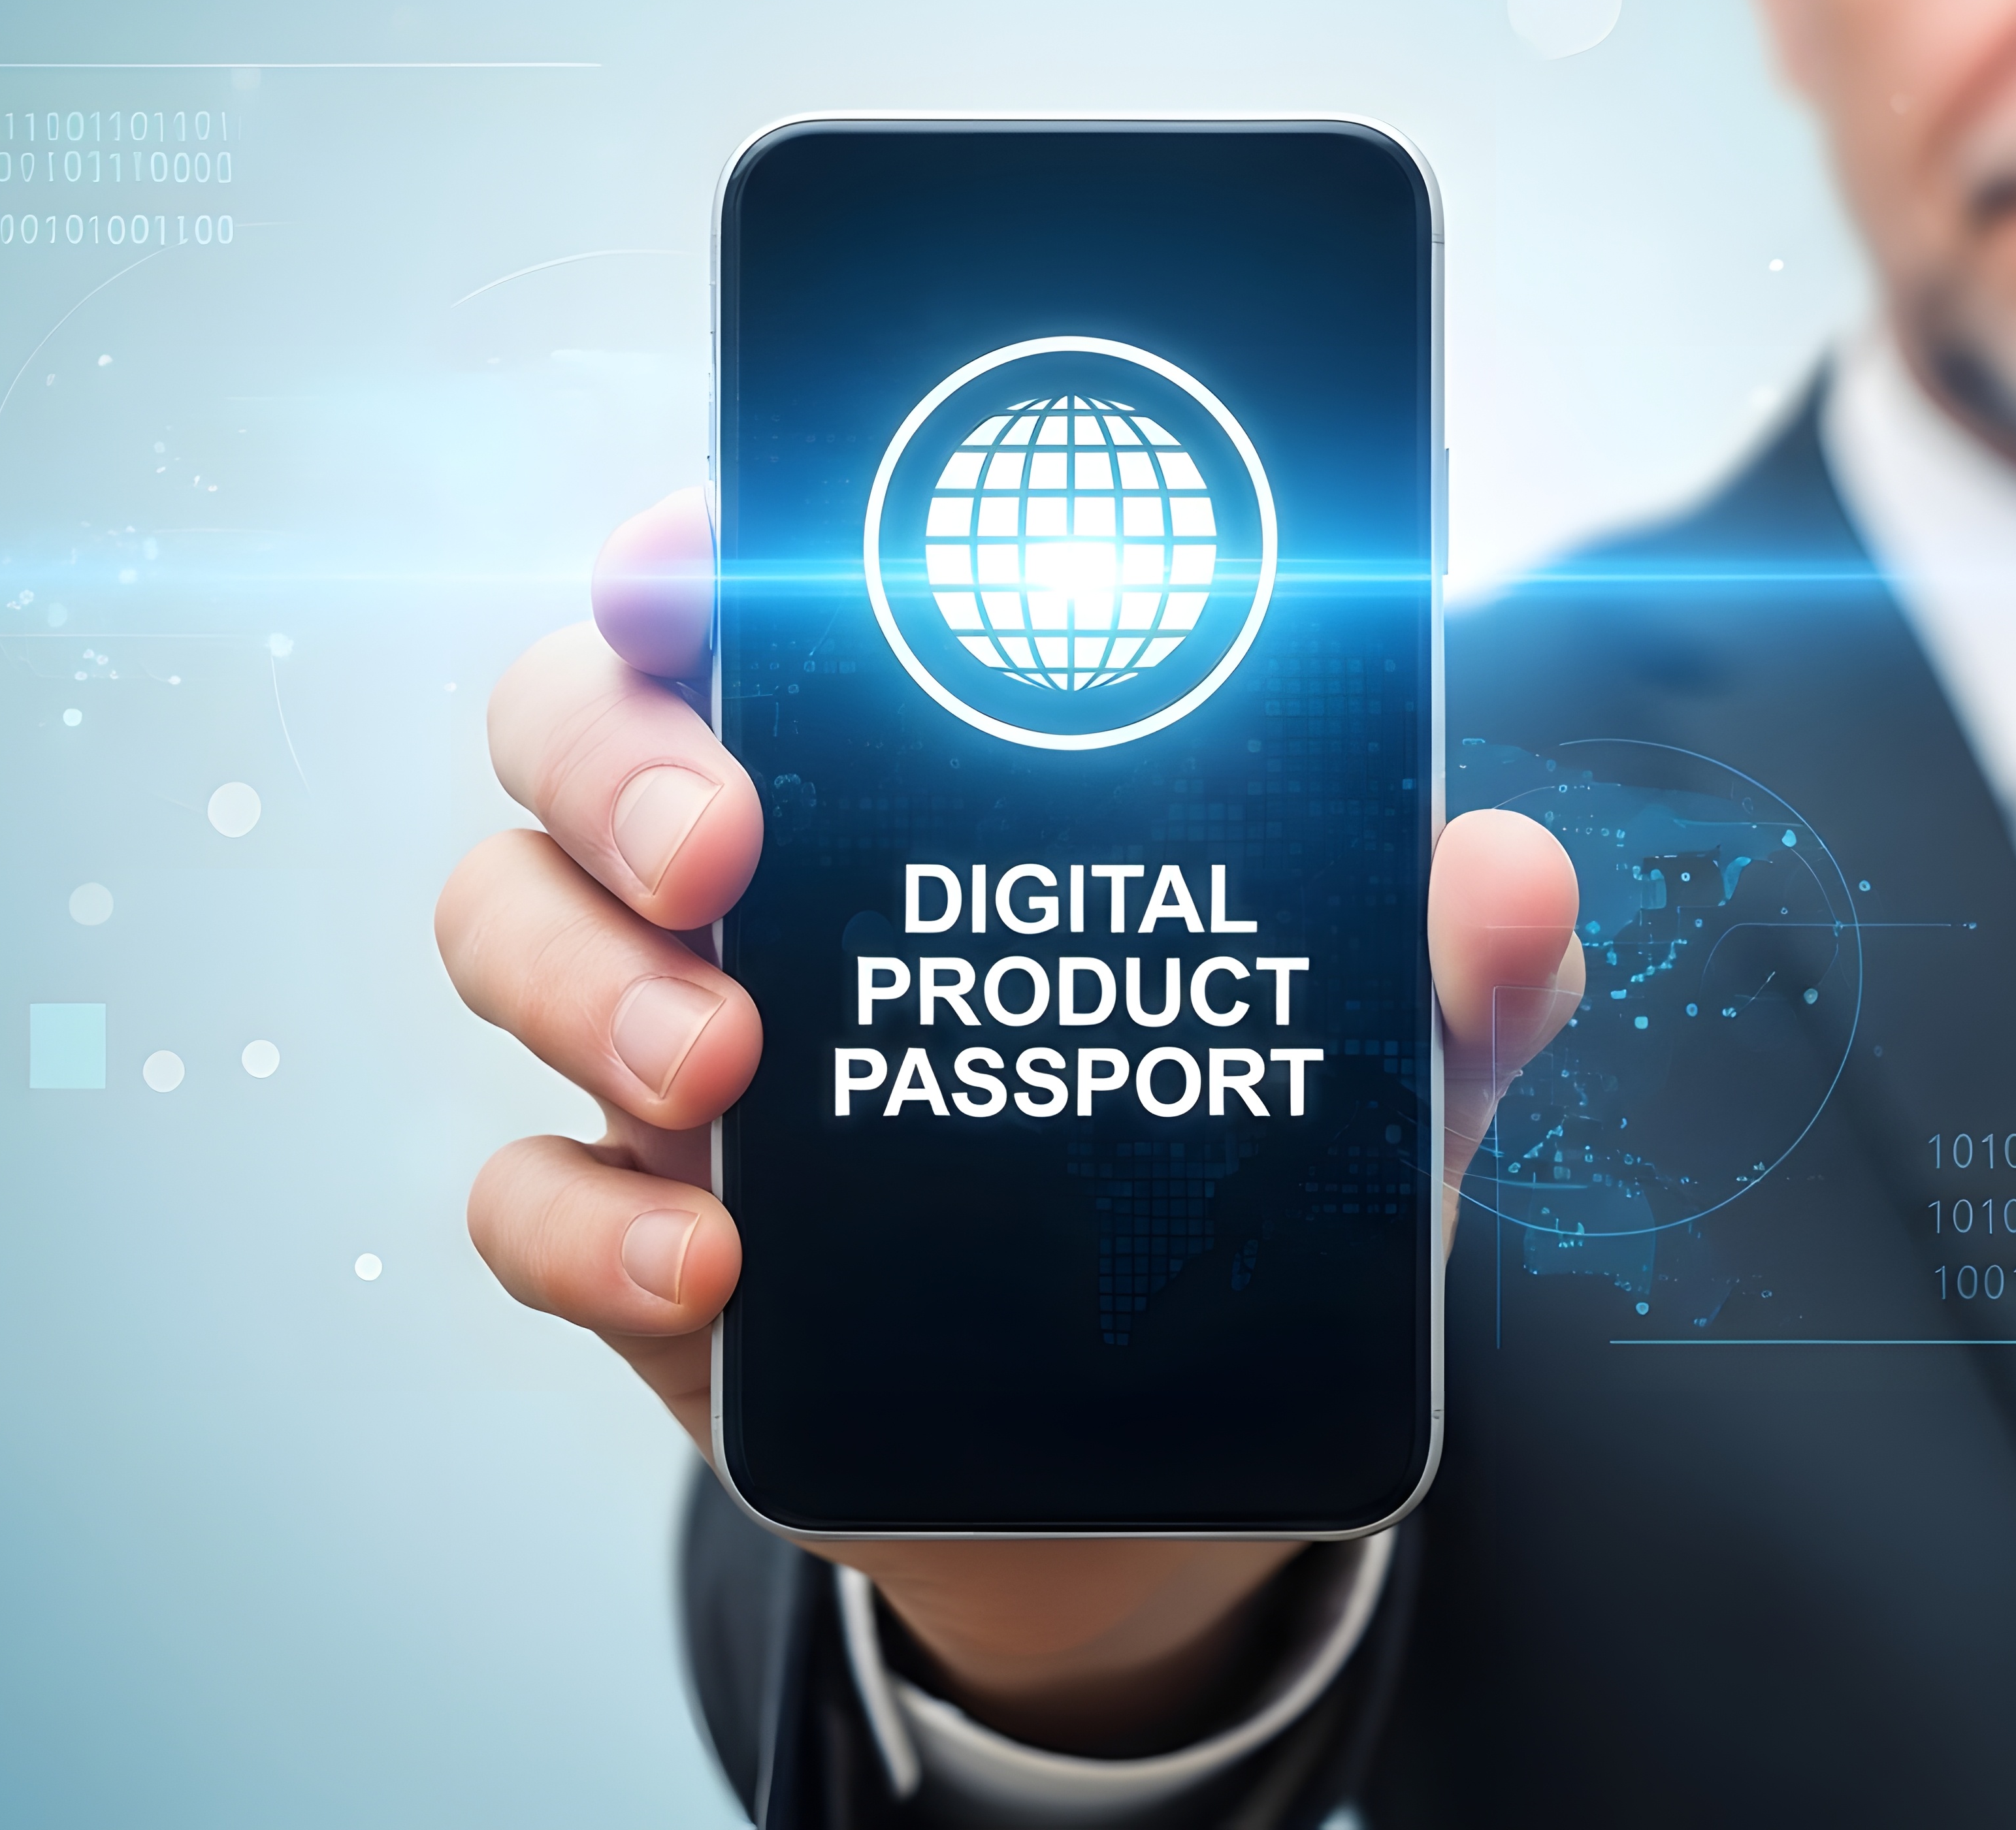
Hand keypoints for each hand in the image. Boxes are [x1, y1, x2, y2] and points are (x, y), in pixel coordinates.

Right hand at [435, 487, 1583, 1751]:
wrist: (1166, 1468)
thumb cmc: (1238, 1184)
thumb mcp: (1377, 1070)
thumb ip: (1453, 969)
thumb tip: (1507, 875)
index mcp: (899, 773)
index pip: (753, 596)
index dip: (696, 547)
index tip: (698, 558)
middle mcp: (757, 877)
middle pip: (574, 729)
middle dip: (613, 757)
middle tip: (724, 839)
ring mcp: (678, 1055)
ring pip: (508, 931)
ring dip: (587, 979)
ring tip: (728, 1064)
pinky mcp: (645, 1240)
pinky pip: (523, 1202)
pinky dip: (587, 1229)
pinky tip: (708, 1270)